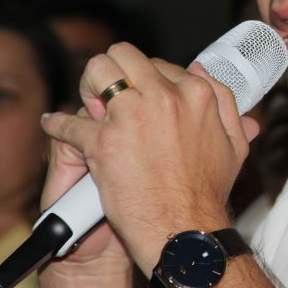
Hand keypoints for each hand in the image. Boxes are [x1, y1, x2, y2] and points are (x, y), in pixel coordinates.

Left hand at [41, 42, 259, 275]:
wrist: (184, 231)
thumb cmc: (208, 193)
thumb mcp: (233, 144)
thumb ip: (224, 102)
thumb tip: (203, 70)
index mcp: (196, 94)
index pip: (160, 64)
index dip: (145, 80)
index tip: (137, 97)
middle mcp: (164, 97)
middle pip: (125, 55)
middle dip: (113, 71)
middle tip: (107, 94)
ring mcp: (132, 116)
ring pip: (96, 72)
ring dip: (88, 85)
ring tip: (87, 104)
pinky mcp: (103, 142)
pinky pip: (69, 121)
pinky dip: (57, 124)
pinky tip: (54, 125)